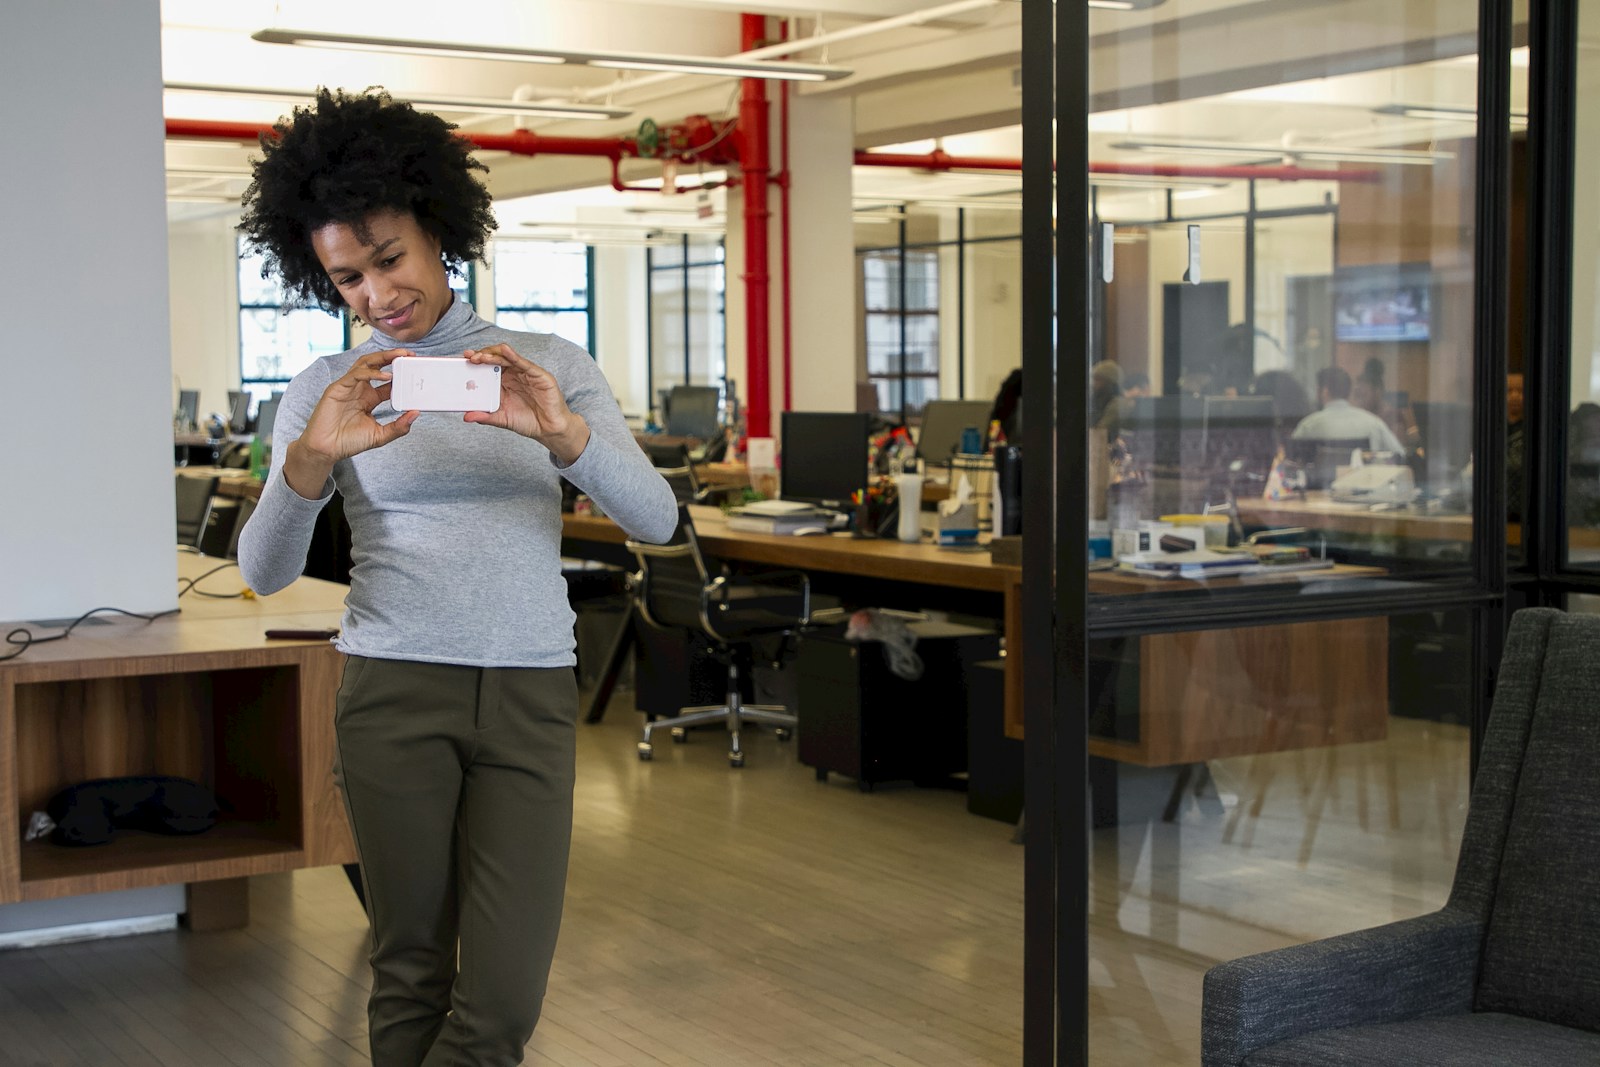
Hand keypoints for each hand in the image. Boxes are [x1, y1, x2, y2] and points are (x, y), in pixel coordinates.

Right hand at [283, 349, 418, 495]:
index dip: (401, 374)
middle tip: (410, 354)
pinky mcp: (338, 388)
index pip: (387, 381)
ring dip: (383, 357)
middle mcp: (359, 389)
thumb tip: (416, 413)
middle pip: (377, 366)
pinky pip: (355, 374)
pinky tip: (386, 376)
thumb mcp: (380, 435)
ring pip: (366, 364)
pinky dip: (371, 373)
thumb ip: (399, 427)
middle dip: (393, 357)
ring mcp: (348, 387)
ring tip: (400, 356)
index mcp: (369, 398)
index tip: (416, 369)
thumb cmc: (349, 442)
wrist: (326, 450)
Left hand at [462, 343, 590, 464]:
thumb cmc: (528, 422)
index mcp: (504, 383)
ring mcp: (526, 373)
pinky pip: (524, 363)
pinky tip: (505, 351)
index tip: (462, 360)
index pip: (487, 367)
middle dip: (482, 355)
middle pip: (496, 358)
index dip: (476, 362)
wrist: (549, 430)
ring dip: (493, 354)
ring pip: (508, 358)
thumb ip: (485, 417)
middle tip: (469, 357)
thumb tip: (466, 417)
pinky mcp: (538, 375)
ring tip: (481, 356)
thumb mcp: (502, 419)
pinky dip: (514, 356)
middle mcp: (514, 375)